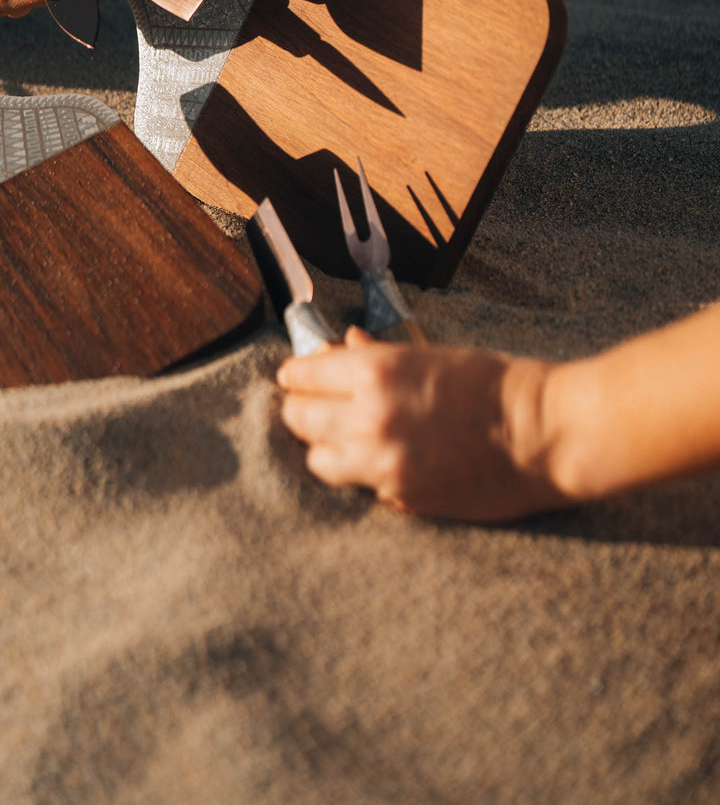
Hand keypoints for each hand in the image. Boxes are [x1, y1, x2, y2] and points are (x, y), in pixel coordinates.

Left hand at [277, 327, 569, 521]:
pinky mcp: (402, 498)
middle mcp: (369, 418)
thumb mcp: (432, 354)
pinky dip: (363, 475)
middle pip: (298, 419)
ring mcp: (383, 464)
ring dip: (326, 448)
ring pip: (318, 461)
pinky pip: (359, 487)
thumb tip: (346, 344)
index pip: (302, 375)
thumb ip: (378, 356)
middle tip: (315, 407)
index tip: (298, 378)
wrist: (545, 434)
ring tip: (346, 440)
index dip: (297, 376)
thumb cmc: (494, 384)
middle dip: (304, 410)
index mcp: (375, 372)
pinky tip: (383, 462)